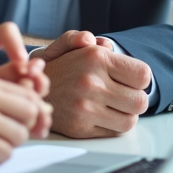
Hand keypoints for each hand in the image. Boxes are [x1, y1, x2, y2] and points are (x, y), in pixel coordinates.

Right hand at [35, 31, 150, 137]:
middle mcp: (90, 83)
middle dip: (135, 98)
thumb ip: (89, 39)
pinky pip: (113, 132)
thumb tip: (104, 44)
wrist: (29, 90)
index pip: (143, 75)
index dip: (139, 79)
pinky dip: (111, 125)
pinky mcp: (80, 128)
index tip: (130, 79)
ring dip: (125, 114)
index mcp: (95, 58)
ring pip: (130, 120)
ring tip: (113, 106)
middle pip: (141, 102)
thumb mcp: (69, 44)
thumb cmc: (57, 67)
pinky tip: (100, 115)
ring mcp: (85, 108)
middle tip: (123, 94)